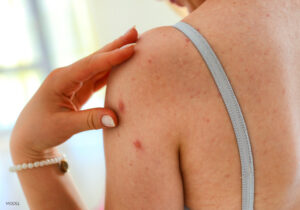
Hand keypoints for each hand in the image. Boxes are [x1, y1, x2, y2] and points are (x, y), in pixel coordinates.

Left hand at [10, 26, 137, 160]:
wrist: (29, 136)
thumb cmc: (41, 130)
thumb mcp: (64, 126)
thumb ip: (90, 121)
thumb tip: (116, 118)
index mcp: (61, 80)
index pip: (90, 65)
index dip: (112, 58)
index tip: (131, 49)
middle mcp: (68, 76)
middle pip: (95, 58)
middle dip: (115, 46)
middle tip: (135, 33)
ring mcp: (74, 82)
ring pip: (98, 66)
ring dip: (115, 56)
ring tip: (132, 45)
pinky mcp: (79, 89)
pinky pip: (98, 77)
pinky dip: (111, 71)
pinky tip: (122, 66)